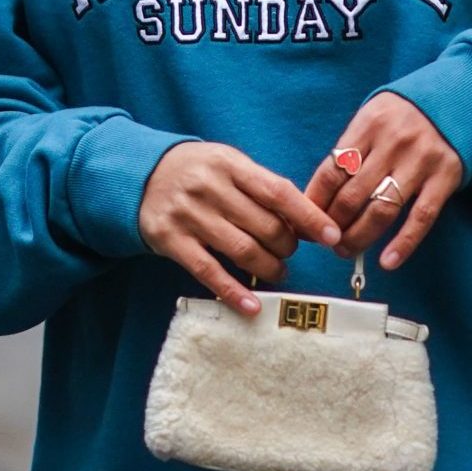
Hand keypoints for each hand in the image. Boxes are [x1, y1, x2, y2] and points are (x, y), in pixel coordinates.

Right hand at [137, 140, 342, 312]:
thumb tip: (308, 222)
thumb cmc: (198, 171)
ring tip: (277, 270)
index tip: (332, 236)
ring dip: (269, 267)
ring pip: (242, 251)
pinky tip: (251, 306)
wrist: (140, 175)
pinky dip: (233, 291)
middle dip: (287, 245)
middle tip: (289, 250)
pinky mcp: (171, 241)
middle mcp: (209, 188)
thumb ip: (264, 189)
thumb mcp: (229, 165)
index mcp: (230, 164)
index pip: (278, 192)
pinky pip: (208, 271)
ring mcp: (189, 215)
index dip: (309, 216)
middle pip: (264, 226)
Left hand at [302, 93, 463, 274]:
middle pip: (352, 196)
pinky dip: (403, 243)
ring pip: (382, 210)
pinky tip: (387, 261)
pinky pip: (421, 217)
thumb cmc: (403, 115)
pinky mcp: (445, 177)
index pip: (332, 172)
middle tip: (326, 241)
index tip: (306, 222)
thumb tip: (319, 196)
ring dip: (360, 238)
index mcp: (369, 124)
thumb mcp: (373, 117)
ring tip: (347, 251)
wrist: (455, 98)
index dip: (315, 203)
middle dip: (333, 226)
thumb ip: (351, 150)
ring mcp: (420, 161)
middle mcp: (393, 142)